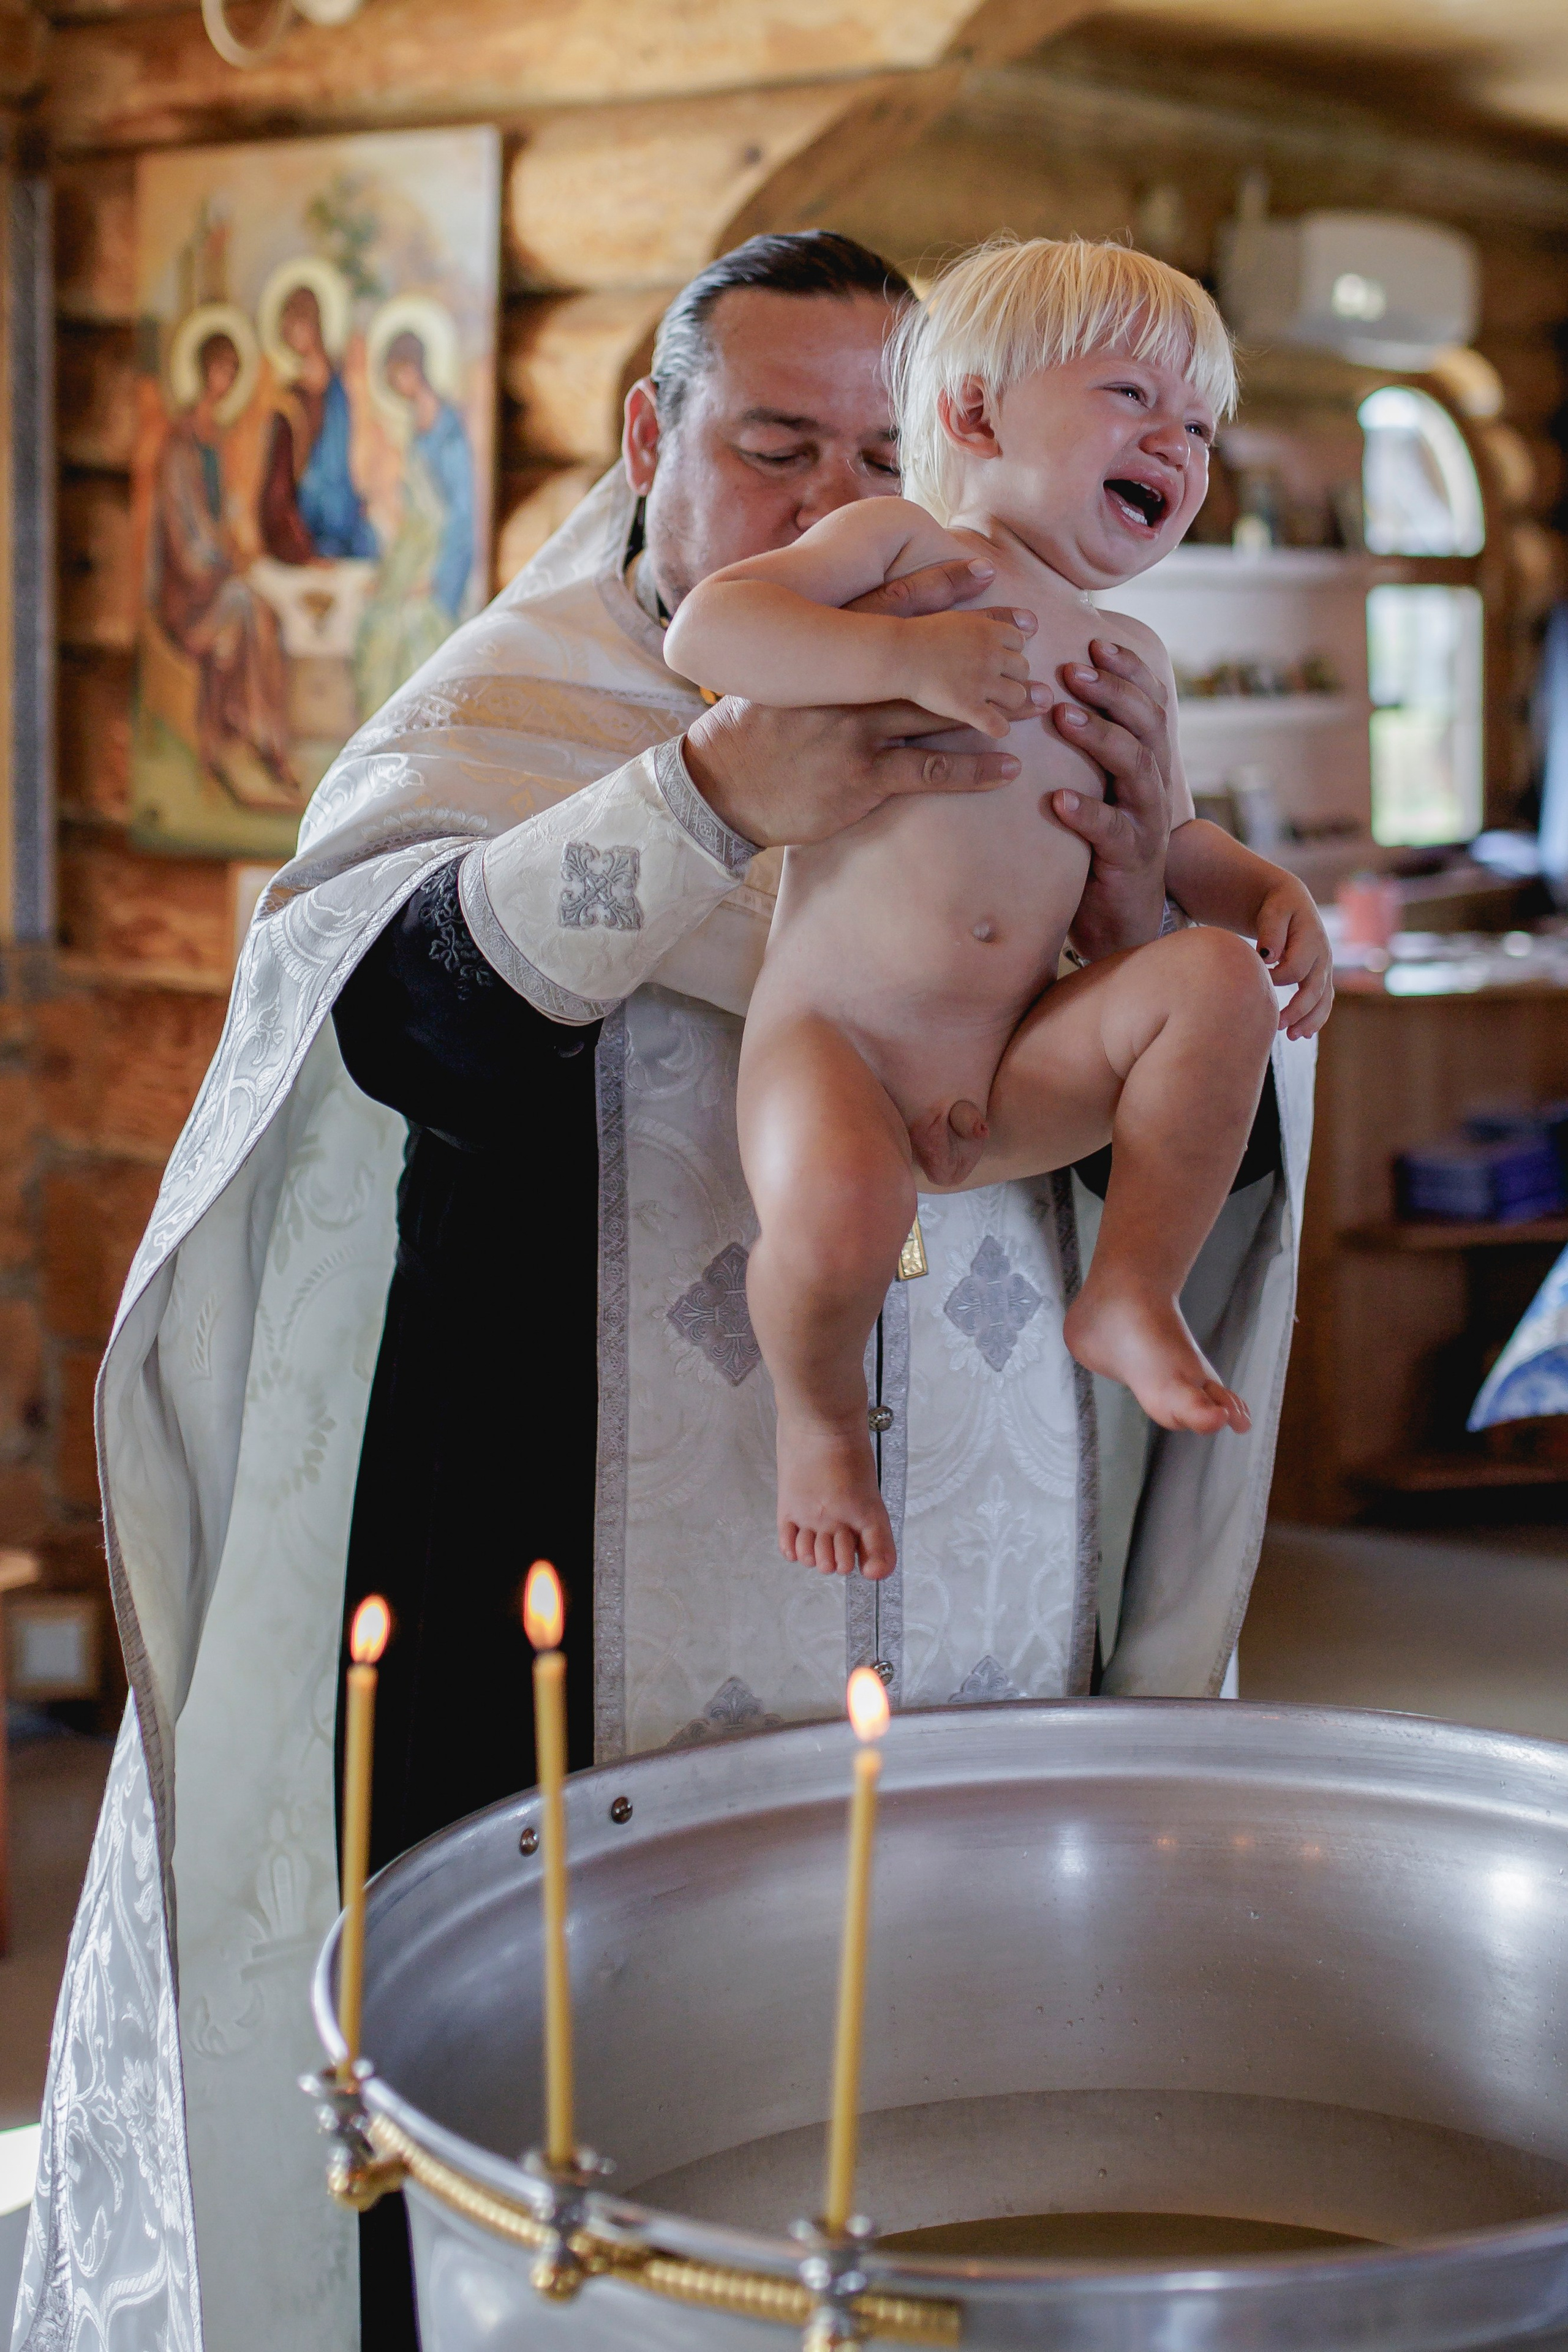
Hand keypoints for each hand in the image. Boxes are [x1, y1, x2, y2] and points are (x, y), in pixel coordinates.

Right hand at [682, 555, 1021, 847]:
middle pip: (930, 655)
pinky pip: (928, 770)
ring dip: (994, 707)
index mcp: (827, 655)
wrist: (719, 787)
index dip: (941, 585)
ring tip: (1038, 701)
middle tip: (1033, 626)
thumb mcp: (777, 675)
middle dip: (985, 640)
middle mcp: (847, 686)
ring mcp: (856, 731)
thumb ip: (815, 651)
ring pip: (939, 712)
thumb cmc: (748, 732)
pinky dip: (973, 770)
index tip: (983, 567)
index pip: (892, 607)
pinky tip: (1008, 766)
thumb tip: (843, 625)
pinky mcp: (862, 778)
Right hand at [895, 607, 1040, 737]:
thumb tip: (988, 567)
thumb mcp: (950, 607)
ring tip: (993, 705)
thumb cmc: (916, 632)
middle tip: (994, 685)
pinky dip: (998, 728)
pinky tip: (990, 727)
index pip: (1019, 642)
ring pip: (1017, 697)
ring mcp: (982, 682)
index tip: (994, 661)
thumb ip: (973, 596)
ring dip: (1009, 703)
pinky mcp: (968, 707)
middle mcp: (991, 655)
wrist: (895, 655)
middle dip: (1012, 677)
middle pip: (1023, 670)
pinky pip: (998, 725)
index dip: (1008, 653)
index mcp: (988, 630)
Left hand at [1049, 636, 1176, 958]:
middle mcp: (1153, 784)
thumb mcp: (1097, 788)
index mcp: (1147, 761)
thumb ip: (1085, 749)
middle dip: (1112, 691)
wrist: (1121, 918)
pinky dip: (1086, 813)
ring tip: (1062, 716)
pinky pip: (1111, 831)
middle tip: (1071, 671)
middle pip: (1146, 724)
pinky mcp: (1128, 859)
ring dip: (1099, 737)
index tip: (1094, 643)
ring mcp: (1145, 821)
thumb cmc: (1097, 845)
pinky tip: (1057, 800)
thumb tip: (1046, 694)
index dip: (1127, 671)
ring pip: (1135, 767)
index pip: (1148, 703)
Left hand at [1257, 879, 1333, 1038]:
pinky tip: (1303, 1034)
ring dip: (1309, 1020)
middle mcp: (1323, 956)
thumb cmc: (1278, 906)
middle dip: (1297, 1010)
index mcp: (1312, 939)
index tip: (1258, 981)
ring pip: (1322, 1000)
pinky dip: (1316, 1018)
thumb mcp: (1274, 910)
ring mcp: (1324, 968)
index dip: (1276, 979)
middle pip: (1313, 990)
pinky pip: (1323, 1001)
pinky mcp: (1321, 976)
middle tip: (1277, 1025)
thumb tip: (1268, 957)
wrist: (1290, 901)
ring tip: (1292, 1036)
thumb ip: (1272, 931)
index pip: (1295, 969)